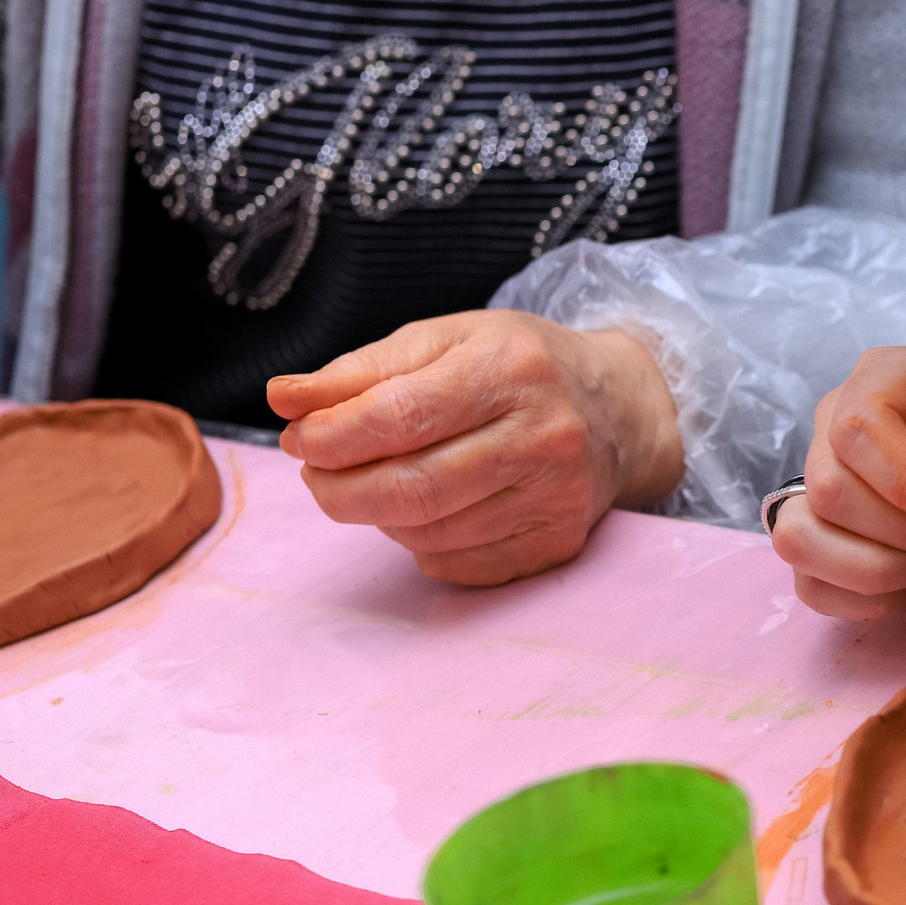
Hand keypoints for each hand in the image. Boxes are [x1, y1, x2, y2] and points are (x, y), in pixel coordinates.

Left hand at [267, 311, 683, 586]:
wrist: (620, 413)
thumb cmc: (519, 368)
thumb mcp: (445, 341)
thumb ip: (361, 370)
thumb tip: (284, 400)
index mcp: (511, 370)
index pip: (398, 417)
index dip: (330, 437)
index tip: (298, 438)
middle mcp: (544, 437)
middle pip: (410, 489)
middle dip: (338, 489)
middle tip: (316, 473)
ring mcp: (555, 499)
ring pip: (426, 533)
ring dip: (378, 515)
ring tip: (379, 482)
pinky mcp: (554, 545)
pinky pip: (454, 563)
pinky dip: (420, 542)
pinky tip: (432, 509)